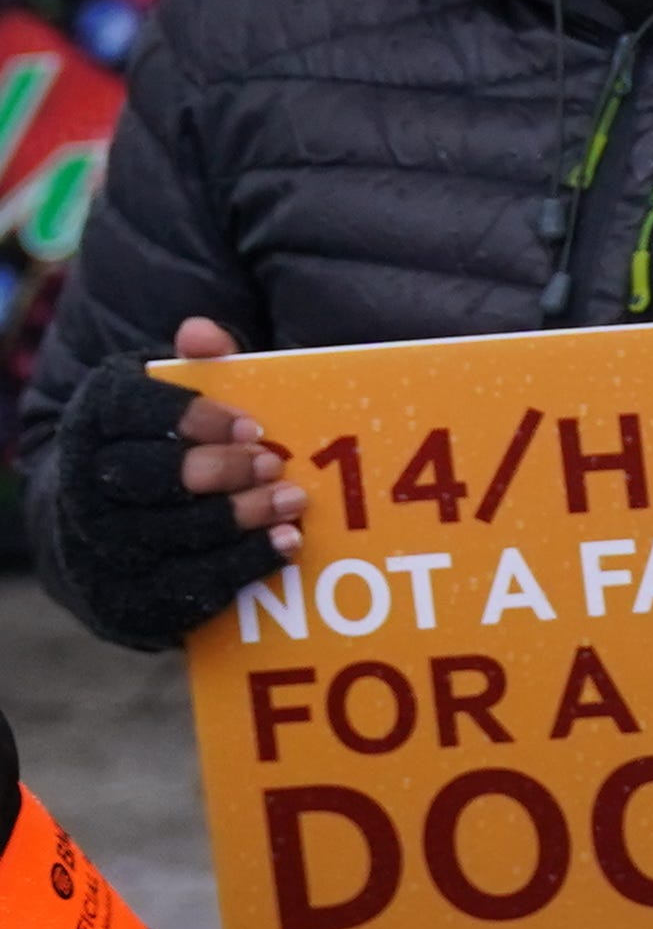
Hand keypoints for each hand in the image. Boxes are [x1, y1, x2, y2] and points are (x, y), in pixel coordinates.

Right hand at [46, 320, 291, 646]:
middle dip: (217, 471)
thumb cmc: (163, 446)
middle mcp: (83, 483)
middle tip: (271, 463)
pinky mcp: (124, 596)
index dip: (192, 417)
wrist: (114, 525)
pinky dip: (241, 565)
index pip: (129, 410)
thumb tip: (202, 333)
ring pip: (167, 533)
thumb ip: (198, 364)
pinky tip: (285, 543)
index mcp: (94, 421)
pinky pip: (186, 585)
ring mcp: (98, 545)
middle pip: (146, 477)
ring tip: (293, 502)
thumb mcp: (178, 397)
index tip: (251, 425)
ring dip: (237, 518)